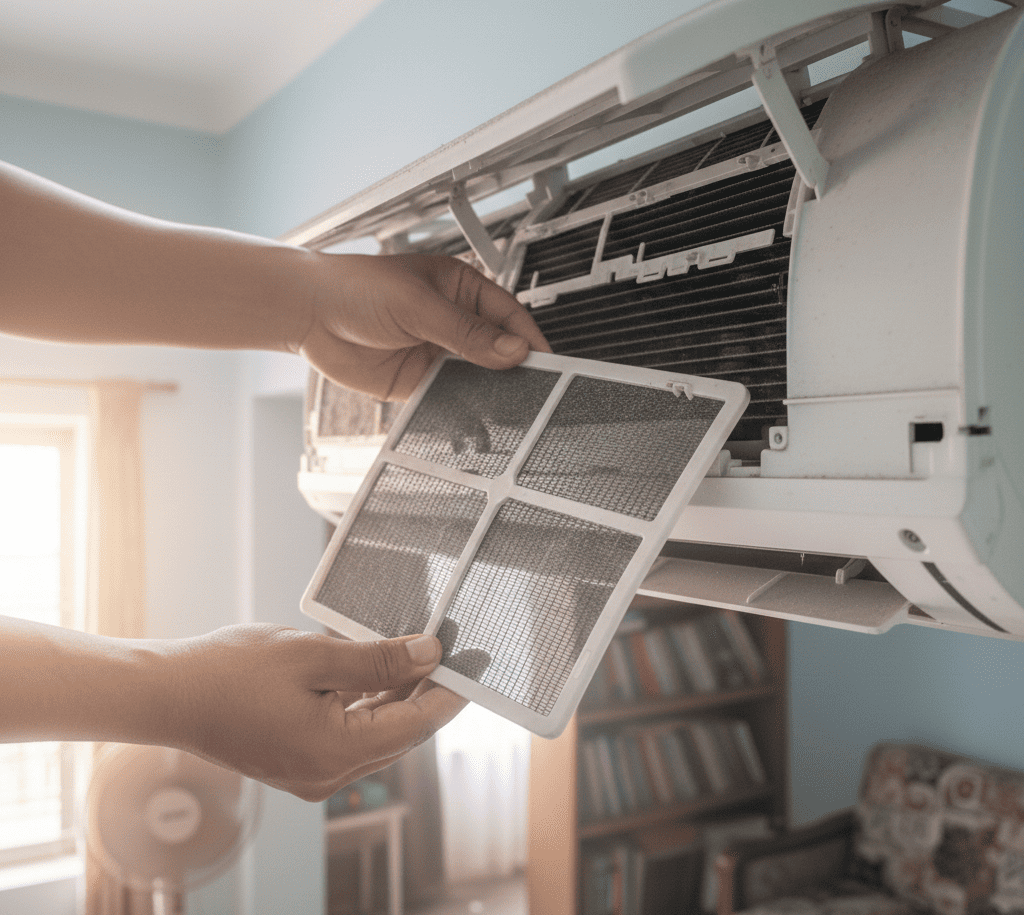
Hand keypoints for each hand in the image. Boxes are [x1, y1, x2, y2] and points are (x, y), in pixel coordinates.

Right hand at [163, 624, 465, 800]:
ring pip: (376, 732)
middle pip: (400, 731)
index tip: (475, 662)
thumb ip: (379, 659)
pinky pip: (349, 734)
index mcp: (337, 752)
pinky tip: (380, 672)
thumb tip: (430, 655)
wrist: (168, 694)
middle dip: (428, 690)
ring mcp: (312, 772)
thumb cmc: (231, 672)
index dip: (450, 692)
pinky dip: (368, 704)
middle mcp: (329, 774)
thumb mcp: (315, 656)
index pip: (417, 724)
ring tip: (422, 654)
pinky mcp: (298, 761)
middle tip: (453, 650)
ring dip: (399, 695)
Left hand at [300, 253, 551, 400]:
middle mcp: (452, 322)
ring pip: (476, 377)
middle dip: (513, 370)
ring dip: (490, 393)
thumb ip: (466, 332)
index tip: (545, 361)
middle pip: (496, 350)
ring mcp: (436, 353)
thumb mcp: (418, 305)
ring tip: (508, 410)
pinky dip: (463, 410)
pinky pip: (449, 398)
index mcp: (461, 289)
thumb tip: (512, 350)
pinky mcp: (418, 381)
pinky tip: (474, 419)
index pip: (508, 315)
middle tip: (534, 392)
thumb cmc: (355, 287)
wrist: (308, 312)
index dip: (527, 338)